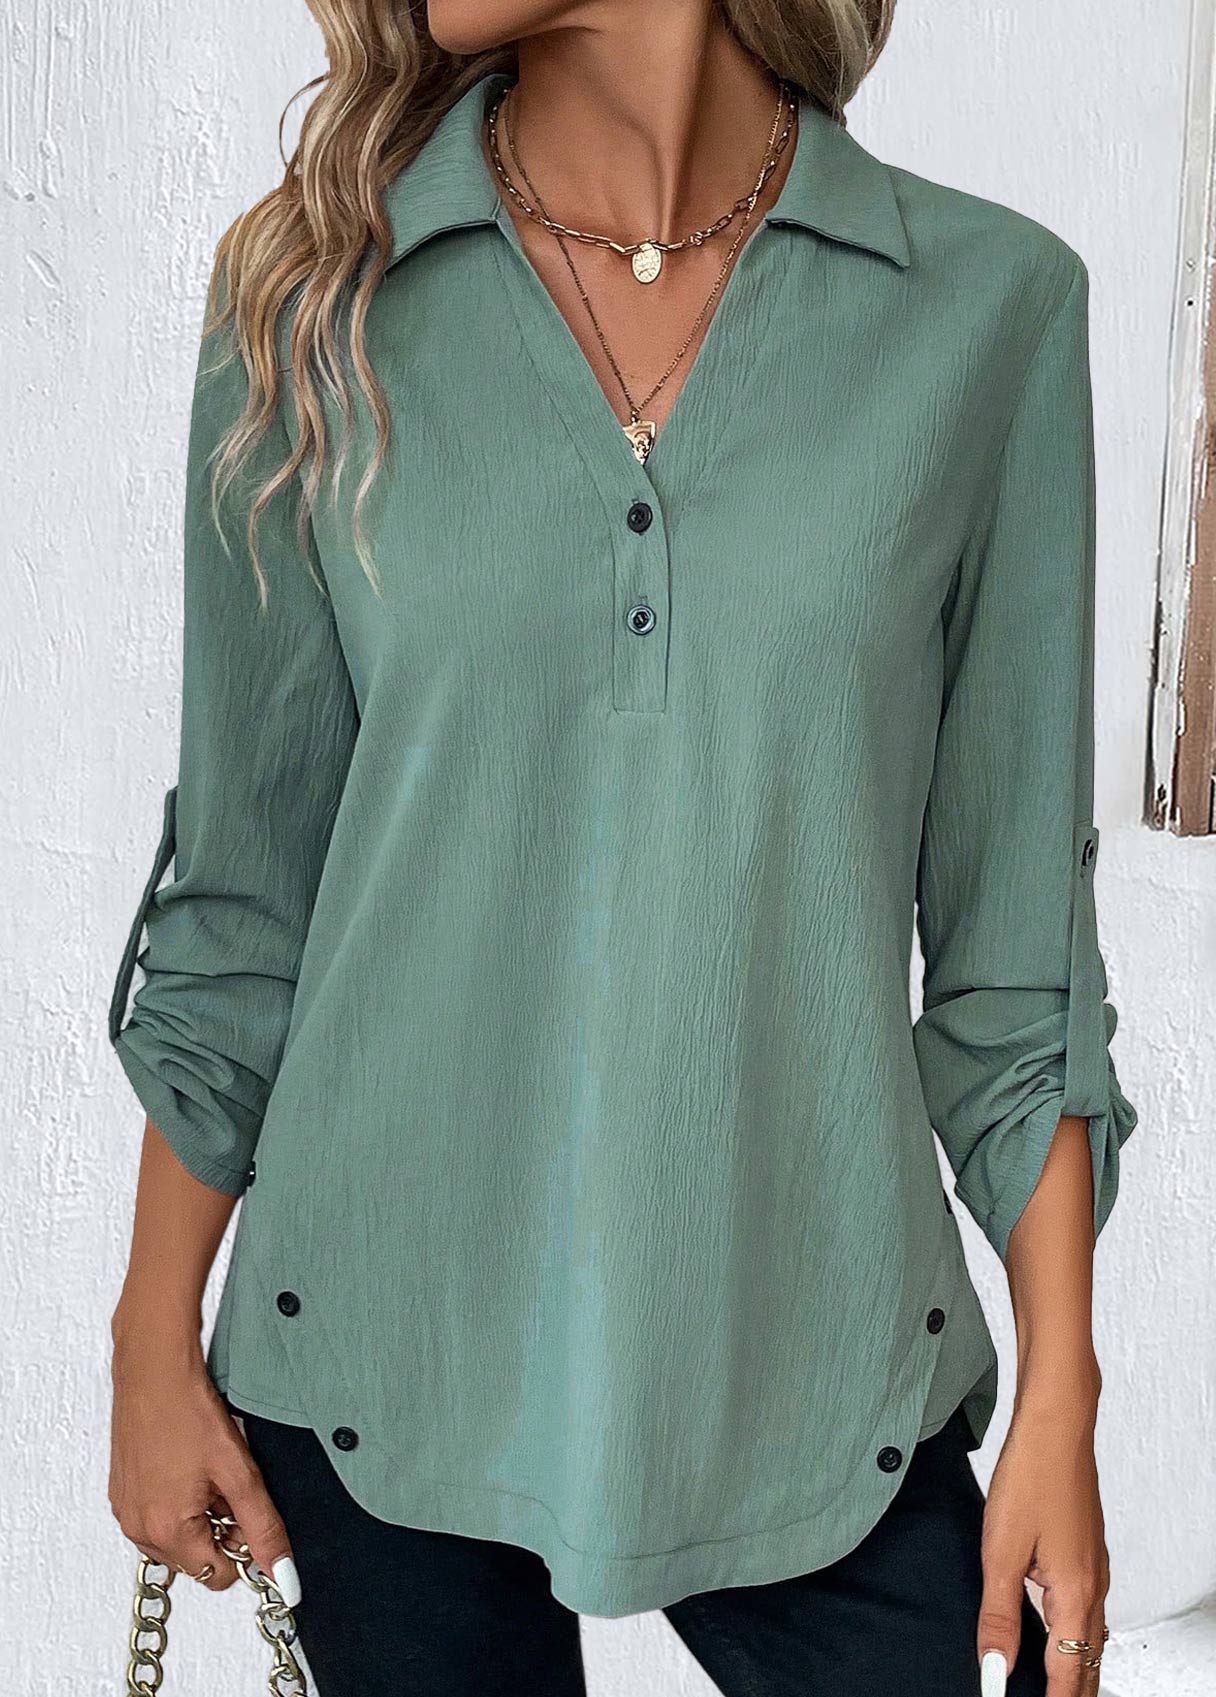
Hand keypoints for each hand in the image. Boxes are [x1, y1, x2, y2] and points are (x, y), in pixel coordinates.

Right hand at [109, 1318, 300, 1605]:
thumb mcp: (238, 1472)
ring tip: (208, 1473)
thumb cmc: (189, 1411)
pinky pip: (155, 1518)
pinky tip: (187, 1467)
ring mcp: (126, 1511)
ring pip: (176, 1539)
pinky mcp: (121, 1493)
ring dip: (198, 1517)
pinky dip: (177, 1503)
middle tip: (231, 1486)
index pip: (217, 1576)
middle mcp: (138, 1529)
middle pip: (195, 1559)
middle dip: (220, 1531)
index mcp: (167, 1531)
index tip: (252, 1515)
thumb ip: (263, 1528)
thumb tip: (283, 1574)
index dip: (243, 1548)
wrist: (153, 1369)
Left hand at [977, 1401, 1108, 1694]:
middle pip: (1086, 1663)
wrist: (1056, 1426)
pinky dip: (1072, 1635)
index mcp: (1076, 1594)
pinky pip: (1087, 1611)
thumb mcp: (1001, 1550)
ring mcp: (1094, 1570)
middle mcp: (1094, 1587)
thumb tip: (995, 1666)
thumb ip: (999, 1614)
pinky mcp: (1087, 1554)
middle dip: (1066, 1692)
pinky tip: (1051, 1632)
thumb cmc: (1031, 1476)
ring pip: (1089, 1637)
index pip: (1067, 1673)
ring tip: (1045, 1686)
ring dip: (1070, 1666)